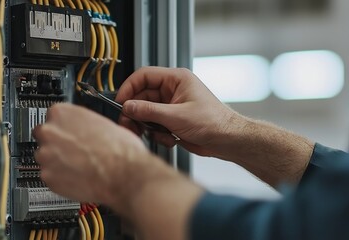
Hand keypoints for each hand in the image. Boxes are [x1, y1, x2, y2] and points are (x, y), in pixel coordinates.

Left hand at [33, 103, 165, 210]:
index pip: (52, 116)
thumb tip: (78, 127)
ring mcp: (45, 155)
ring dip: (57, 161)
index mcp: (61, 113)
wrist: (125, 175)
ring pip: (45, 157)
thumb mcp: (101, 122)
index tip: (67, 133)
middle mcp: (49, 132)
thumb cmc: (119, 150)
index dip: (62, 127)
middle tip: (73, 151)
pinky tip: (77, 176)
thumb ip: (81, 123)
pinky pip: (49, 176)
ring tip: (78, 166)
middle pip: (43, 136)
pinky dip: (60, 177)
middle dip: (56, 143)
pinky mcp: (47, 177)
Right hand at [115, 67, 239, 156]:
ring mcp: (172, 105)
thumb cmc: (213, 122)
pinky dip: (158, 134)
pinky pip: (155, 124)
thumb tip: (128, 106)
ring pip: (147, 112)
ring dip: (149, 126)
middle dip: (136, 112)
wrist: (228, 141)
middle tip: (130, 124)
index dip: (129, 88)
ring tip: (158, 135)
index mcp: (176, 79)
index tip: (120, 102)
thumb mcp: (176, 116)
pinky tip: (170, 139)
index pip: (144, 76)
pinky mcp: (173, 120)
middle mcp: (173, 90)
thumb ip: (149, 111)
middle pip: (142, 96)